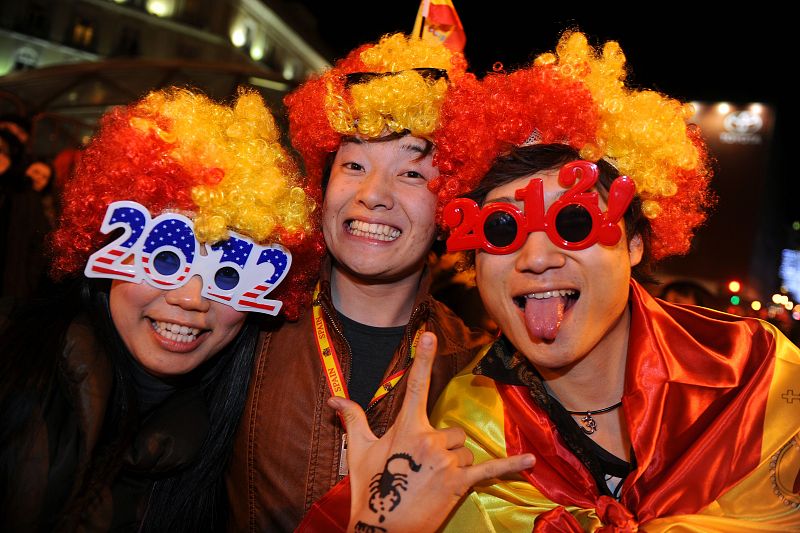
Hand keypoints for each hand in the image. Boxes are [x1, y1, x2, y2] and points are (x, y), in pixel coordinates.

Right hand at [328, 331, 534, 532]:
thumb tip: (334, 399)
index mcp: (406, 427)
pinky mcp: (460, 483)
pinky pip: (491, 470)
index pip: (416, 386)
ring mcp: (447, 461)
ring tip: (435, 483)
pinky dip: (512, 466)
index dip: (423, 359)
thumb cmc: (370, 490)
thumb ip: (353, 420)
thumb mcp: (359, 452)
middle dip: (444, 447)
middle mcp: (430, 439)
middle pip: (452, 431)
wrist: (381, 529)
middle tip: (424, 470)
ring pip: (466, 452)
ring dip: (457, 464)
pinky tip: (532, 460)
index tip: (430, 335)